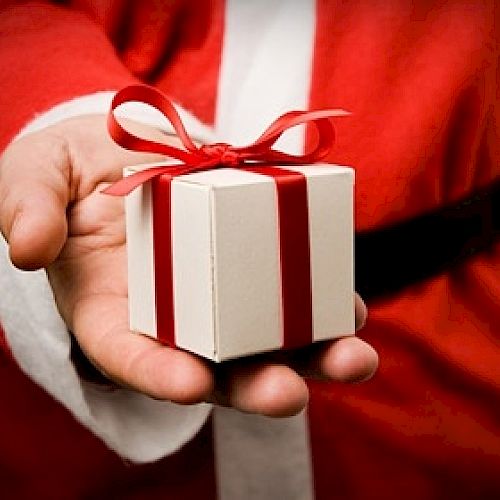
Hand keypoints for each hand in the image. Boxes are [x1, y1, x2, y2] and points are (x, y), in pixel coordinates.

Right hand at [0, 115, 377, 416]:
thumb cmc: (73, 169)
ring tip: (354, 358)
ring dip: (311, 355)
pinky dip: (323, 303)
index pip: (130, 355)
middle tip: (290, 393)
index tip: (188, 384)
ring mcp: (218, 290)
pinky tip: (350, 308)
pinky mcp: (253, 260)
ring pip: (265, 339)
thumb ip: (25, 206)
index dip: (156, 373)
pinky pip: (290, 291)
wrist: (124, 145)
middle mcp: (172, 312)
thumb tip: (27, 247)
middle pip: (214, 365)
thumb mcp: (34, 175)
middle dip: (255, 385)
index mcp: (111, 307)